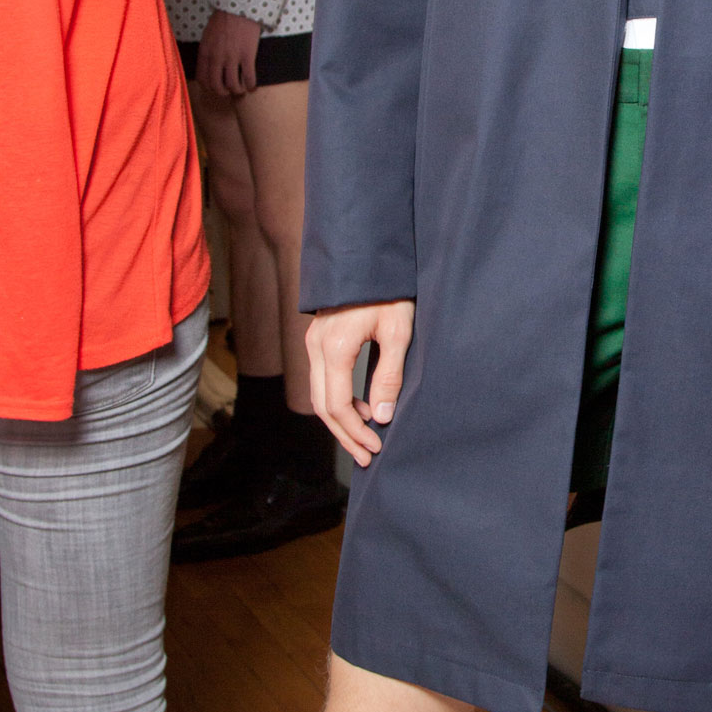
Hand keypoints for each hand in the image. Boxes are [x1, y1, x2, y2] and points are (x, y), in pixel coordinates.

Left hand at [197, 9, 260, 96]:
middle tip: (228, 92)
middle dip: (222, 92)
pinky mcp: (247, 56)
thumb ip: (207, 51)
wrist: (239, 7)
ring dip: (237, 90)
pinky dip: (250, 85)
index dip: (209, 87)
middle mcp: (217, 57)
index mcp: (205, 52)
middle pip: (216, 85)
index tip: (215, 87)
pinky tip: (252, 86)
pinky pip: (248, 78)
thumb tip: (209, 65)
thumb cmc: (223, 18)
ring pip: (232, 85)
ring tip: (241, 89)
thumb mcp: (208, 35)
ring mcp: (232, 57)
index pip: (202, 78)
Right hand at [308, 302, 415, 466]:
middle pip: (322, 405)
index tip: (375, 447)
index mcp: (335, 348)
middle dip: (344, 434)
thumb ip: (389, 376)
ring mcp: (313, 342)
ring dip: (341, 419)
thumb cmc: (388, 290)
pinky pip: (322, 379)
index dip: (354, 432)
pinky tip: (363, 407)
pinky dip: (338, 400)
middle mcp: (316, 347)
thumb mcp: (397, 332)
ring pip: (318, 394)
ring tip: (365, 438)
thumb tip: (382, 417)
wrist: (367, 256)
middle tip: (367, 456)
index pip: (336, 405)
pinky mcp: (319, 339)